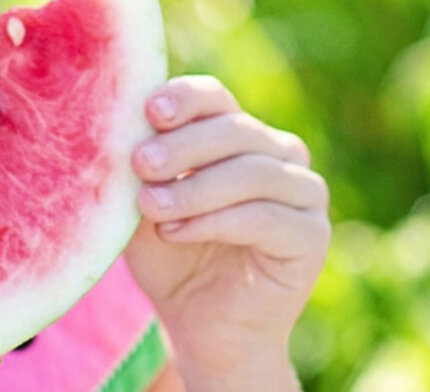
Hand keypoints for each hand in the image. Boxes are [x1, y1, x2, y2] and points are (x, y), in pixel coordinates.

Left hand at [124, 76, 330, 390]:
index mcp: (239, 135)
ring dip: (195, 188)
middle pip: (236, 130)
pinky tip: (175, 232)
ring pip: (253, 172)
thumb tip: (116, 127)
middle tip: (140, 163)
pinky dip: (215, 221)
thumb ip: (141, 170)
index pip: (216, 99)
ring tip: (151, 206)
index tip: (149, 111)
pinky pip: (265, 217)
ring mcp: (303, 193)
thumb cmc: (172, 261)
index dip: (185, 99)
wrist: (202, 329)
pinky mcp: (312, 235)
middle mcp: (279, 154)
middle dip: (183, 146)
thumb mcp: (145, 208)